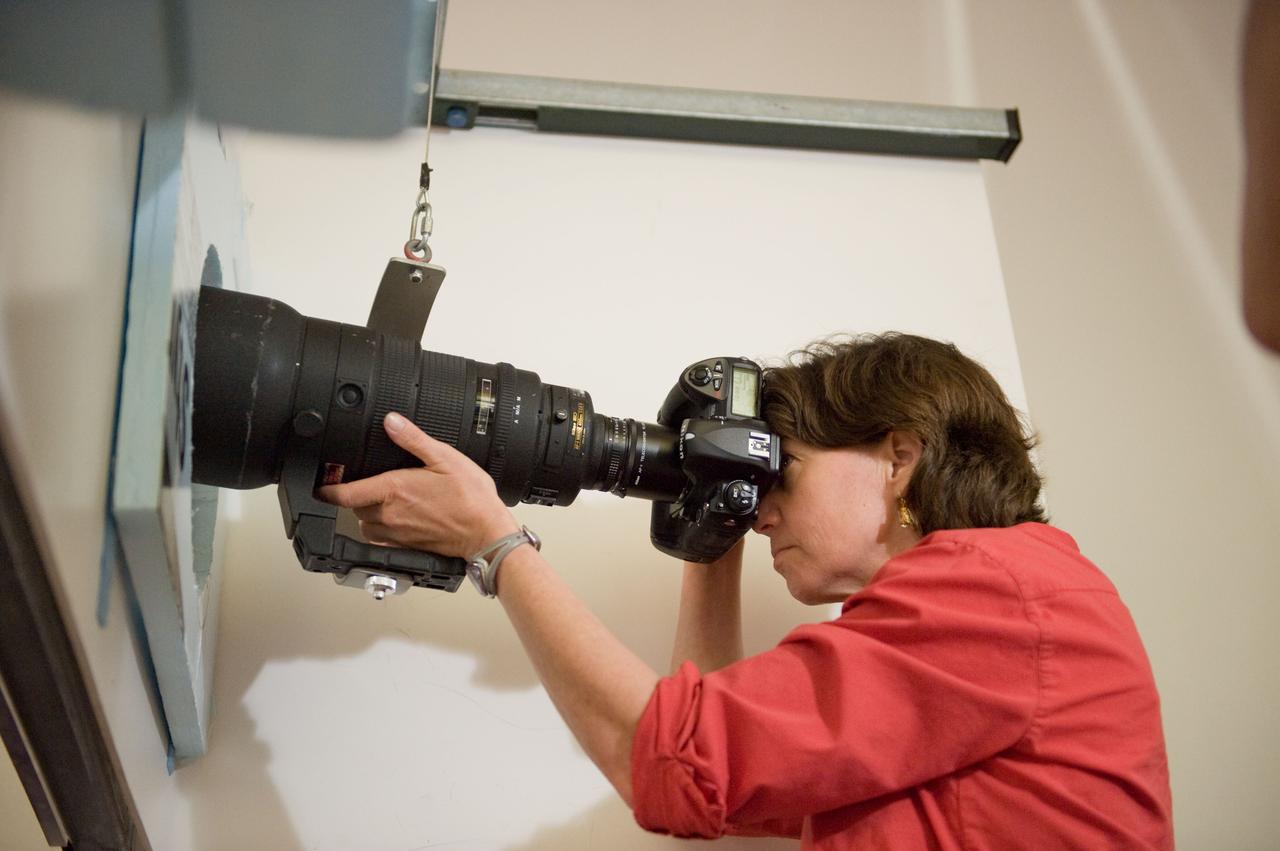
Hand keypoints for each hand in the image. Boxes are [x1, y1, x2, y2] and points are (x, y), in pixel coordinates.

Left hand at [318, 412, 518, 557]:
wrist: (486, 533)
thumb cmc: (471, 499)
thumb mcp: (445, 458)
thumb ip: (414, 440)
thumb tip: (392, 422)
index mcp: (394, 490)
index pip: (344, 494)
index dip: (327, 489)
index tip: (321, 485)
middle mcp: (390, 515)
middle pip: (354, 507)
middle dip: (356, 495)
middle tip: (367, 483)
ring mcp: (397, 533)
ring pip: (365, 525)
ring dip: (367, 513)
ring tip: (382, 501)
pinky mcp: (407, 546)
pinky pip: (380, 539)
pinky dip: (380, 529)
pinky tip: (397, 520)